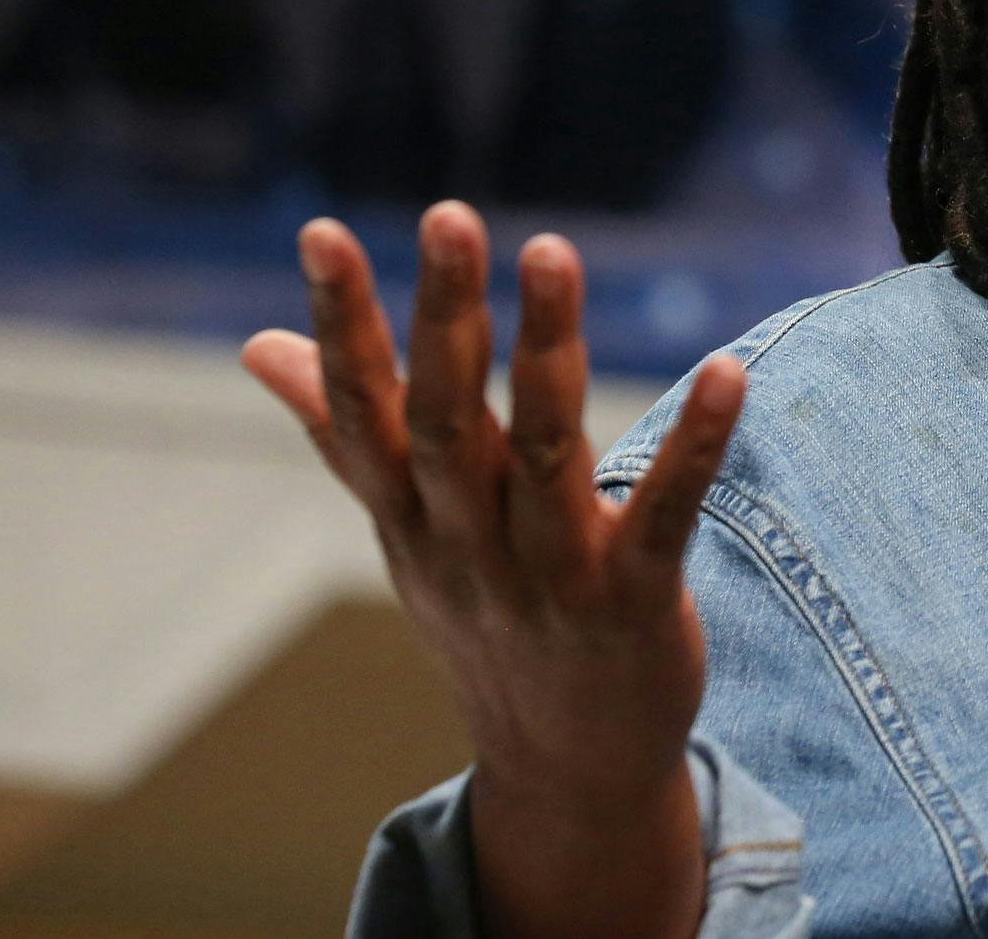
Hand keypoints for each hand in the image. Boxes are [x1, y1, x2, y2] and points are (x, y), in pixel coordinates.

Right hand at [240, 203, 739, 938]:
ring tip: (553, 252)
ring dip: (547, 351)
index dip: (340, 323)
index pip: (362, 410)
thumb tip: (259, 344)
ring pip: (543, 453)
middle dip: (443, 316)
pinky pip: (664, 515)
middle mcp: (466, 544)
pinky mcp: (634, 603)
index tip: (321, 231)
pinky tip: (728, 371)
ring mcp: (549, 577)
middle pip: (445, 420)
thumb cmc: (485, 623)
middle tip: (450, 216)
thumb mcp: (405, 534)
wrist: (564, 772)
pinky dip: (695, 445)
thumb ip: (346, 434)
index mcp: (410, 516)